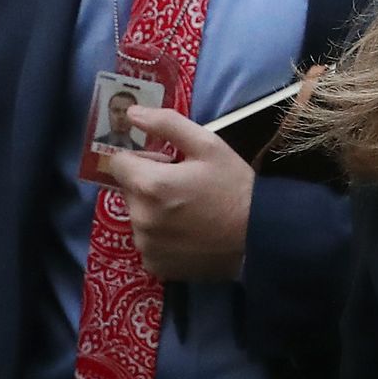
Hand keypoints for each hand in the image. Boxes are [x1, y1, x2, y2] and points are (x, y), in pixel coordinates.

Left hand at [107, 107, 255, 281]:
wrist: (259, 235)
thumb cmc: (234, 186)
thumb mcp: (208, 145)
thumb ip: (166, 124)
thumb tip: (130, 113)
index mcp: (149, 185)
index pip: (118, 163)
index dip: (142, 159)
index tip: (167, 164)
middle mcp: (140, 218)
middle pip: (128, 191)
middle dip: (148, 185)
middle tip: (184, 187)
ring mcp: (146, 246)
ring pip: (138, 217)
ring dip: (154, 211)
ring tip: (189, 213)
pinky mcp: (154, 266)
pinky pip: (147, 242)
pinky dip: (161, 236)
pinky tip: (187, 234)